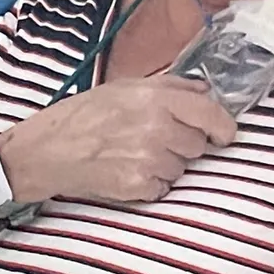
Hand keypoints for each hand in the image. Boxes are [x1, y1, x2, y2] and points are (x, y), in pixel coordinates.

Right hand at [2, 75, 236, 203]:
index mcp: (156, 98)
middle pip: (198, 144)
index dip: (224, 126)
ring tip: (136, 152)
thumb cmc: (84, 114)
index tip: (224, 133)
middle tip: (155, 137)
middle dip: (184, 142)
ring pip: (182, 167)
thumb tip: (205, 92)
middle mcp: (157, 128)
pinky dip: (152, 182)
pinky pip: (164, 187)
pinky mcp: (139, 186)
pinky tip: (129, 168)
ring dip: (167, 163)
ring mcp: (149, 159)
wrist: (48, 150)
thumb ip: (171, 86)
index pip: (211, 113)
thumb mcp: (127, 86)